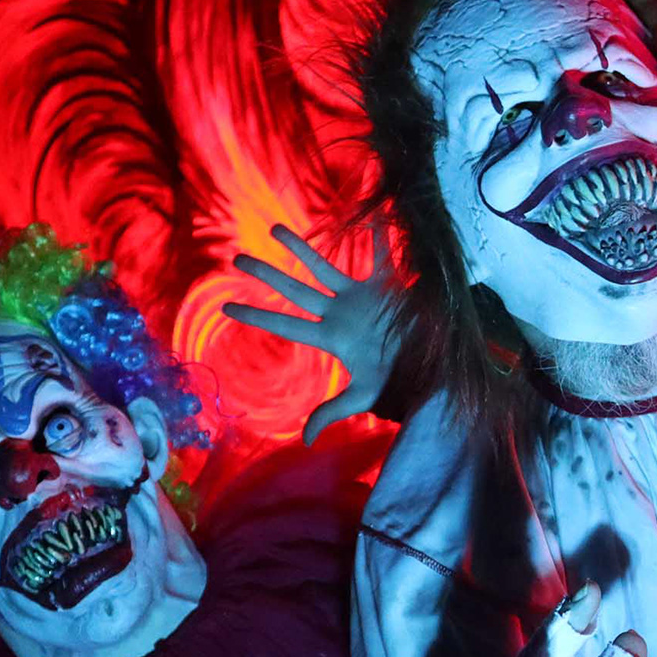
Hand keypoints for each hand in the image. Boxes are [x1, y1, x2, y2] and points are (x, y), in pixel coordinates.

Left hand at [224, 222, 402, 444]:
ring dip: (300, 248)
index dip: (256, 314)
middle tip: (236, 259)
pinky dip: (378, 236)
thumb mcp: (363, 396)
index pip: (285, 323)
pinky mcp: (385, 286)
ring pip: (322, 267)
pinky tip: (372, 215)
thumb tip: (305, 441)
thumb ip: (332, 410)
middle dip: (266, 274)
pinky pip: (379, 256)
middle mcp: (338, 312)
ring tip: (274, 229)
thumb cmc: (397, 380)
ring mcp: (359, 296)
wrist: (432, 365)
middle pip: (293, 290)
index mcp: (329, 336)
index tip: (225, 307)